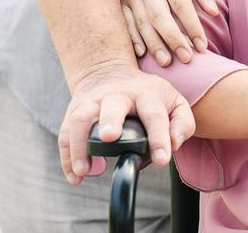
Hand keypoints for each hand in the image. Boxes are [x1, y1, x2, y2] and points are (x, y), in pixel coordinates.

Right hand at [58, 59, 193, 184]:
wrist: (109, 72)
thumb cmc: (147, 96)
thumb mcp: (173, 102)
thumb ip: (182, 124)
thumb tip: (173, 145)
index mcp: (146, 93)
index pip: (154, 114)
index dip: (159, 137)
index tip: (161, 159)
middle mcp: (117, 95)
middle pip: (112, 105)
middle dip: (110, 120)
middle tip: (110, 138)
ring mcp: (92, 102)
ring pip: (80, 118)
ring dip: (79, 143)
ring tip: (84, 170)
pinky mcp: (74, 113)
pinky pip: (65, 134)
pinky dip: (67, 156)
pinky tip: (75, 176)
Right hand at [121, 0, 212, 67]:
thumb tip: (213, 12)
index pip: (180, 3)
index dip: (191, 25)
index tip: (202, 45)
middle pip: (158, 15)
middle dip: (173, 39)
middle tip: (186, 58)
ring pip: (142, 22)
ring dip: (154, 44)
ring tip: (167, 63)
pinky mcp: (121, 0)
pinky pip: (126, 23)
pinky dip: (134, 39)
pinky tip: (144, 54)